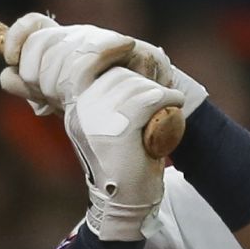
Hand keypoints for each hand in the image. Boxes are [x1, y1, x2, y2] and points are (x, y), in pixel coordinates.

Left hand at [1, 13, 208, 119]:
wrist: (148, 113)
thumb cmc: (100, 102)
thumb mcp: (60, 98)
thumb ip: (32, 88)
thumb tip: (6, 76)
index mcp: (65, 43)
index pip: (33, 26)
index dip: (18, 39)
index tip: (12, 61)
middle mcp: (85, 37)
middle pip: (46, 42)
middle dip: (41, 75)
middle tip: (55, 96)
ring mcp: (112, 44)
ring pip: (74, 54)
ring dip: (66, 82)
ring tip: (76, 97)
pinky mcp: (141, 55)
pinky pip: (110, 61)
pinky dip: (98, 77)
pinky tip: (96, 91)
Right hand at [65, 65, 184, 240]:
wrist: (126, 205)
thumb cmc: (121, 166)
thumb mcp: (105, 130)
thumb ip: (104, 103)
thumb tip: (116, 69)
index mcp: (74, 111)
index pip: (83, 65)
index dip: (105, 49)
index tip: (127, 43)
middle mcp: (80, 113)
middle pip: (115, 75)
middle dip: (141, 80)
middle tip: (159, 94)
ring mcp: (98, 121)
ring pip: (133, 87)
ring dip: (157, 91)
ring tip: (170, 101)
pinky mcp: (119, 130)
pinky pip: (147, 100)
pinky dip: (166, 99)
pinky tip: (175, 104)